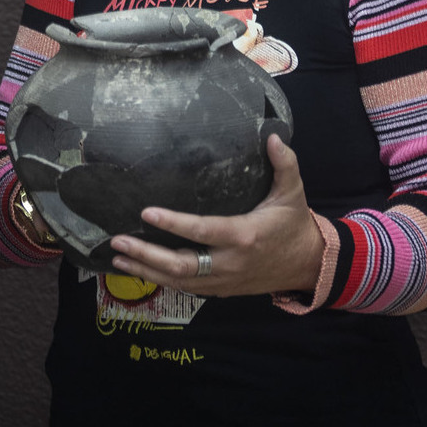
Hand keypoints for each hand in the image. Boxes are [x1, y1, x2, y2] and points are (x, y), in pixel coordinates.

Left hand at [107, 135, 323, 297]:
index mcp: (243, 236)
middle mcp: (230, 262)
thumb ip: (284, 163)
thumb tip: (271, 136)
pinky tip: (139, 271)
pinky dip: (161, 280)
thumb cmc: (295, 225)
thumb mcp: (294, 192)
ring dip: (146, 270)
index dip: (172, 223)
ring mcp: (224, 280)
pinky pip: (186, 288)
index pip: (202, 231)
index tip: (146, 212)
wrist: (309, 266)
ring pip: (179, 281)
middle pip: (181, 264)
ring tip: (117, 258)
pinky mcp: (221, 289)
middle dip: (146, 255)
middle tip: (118, 241)